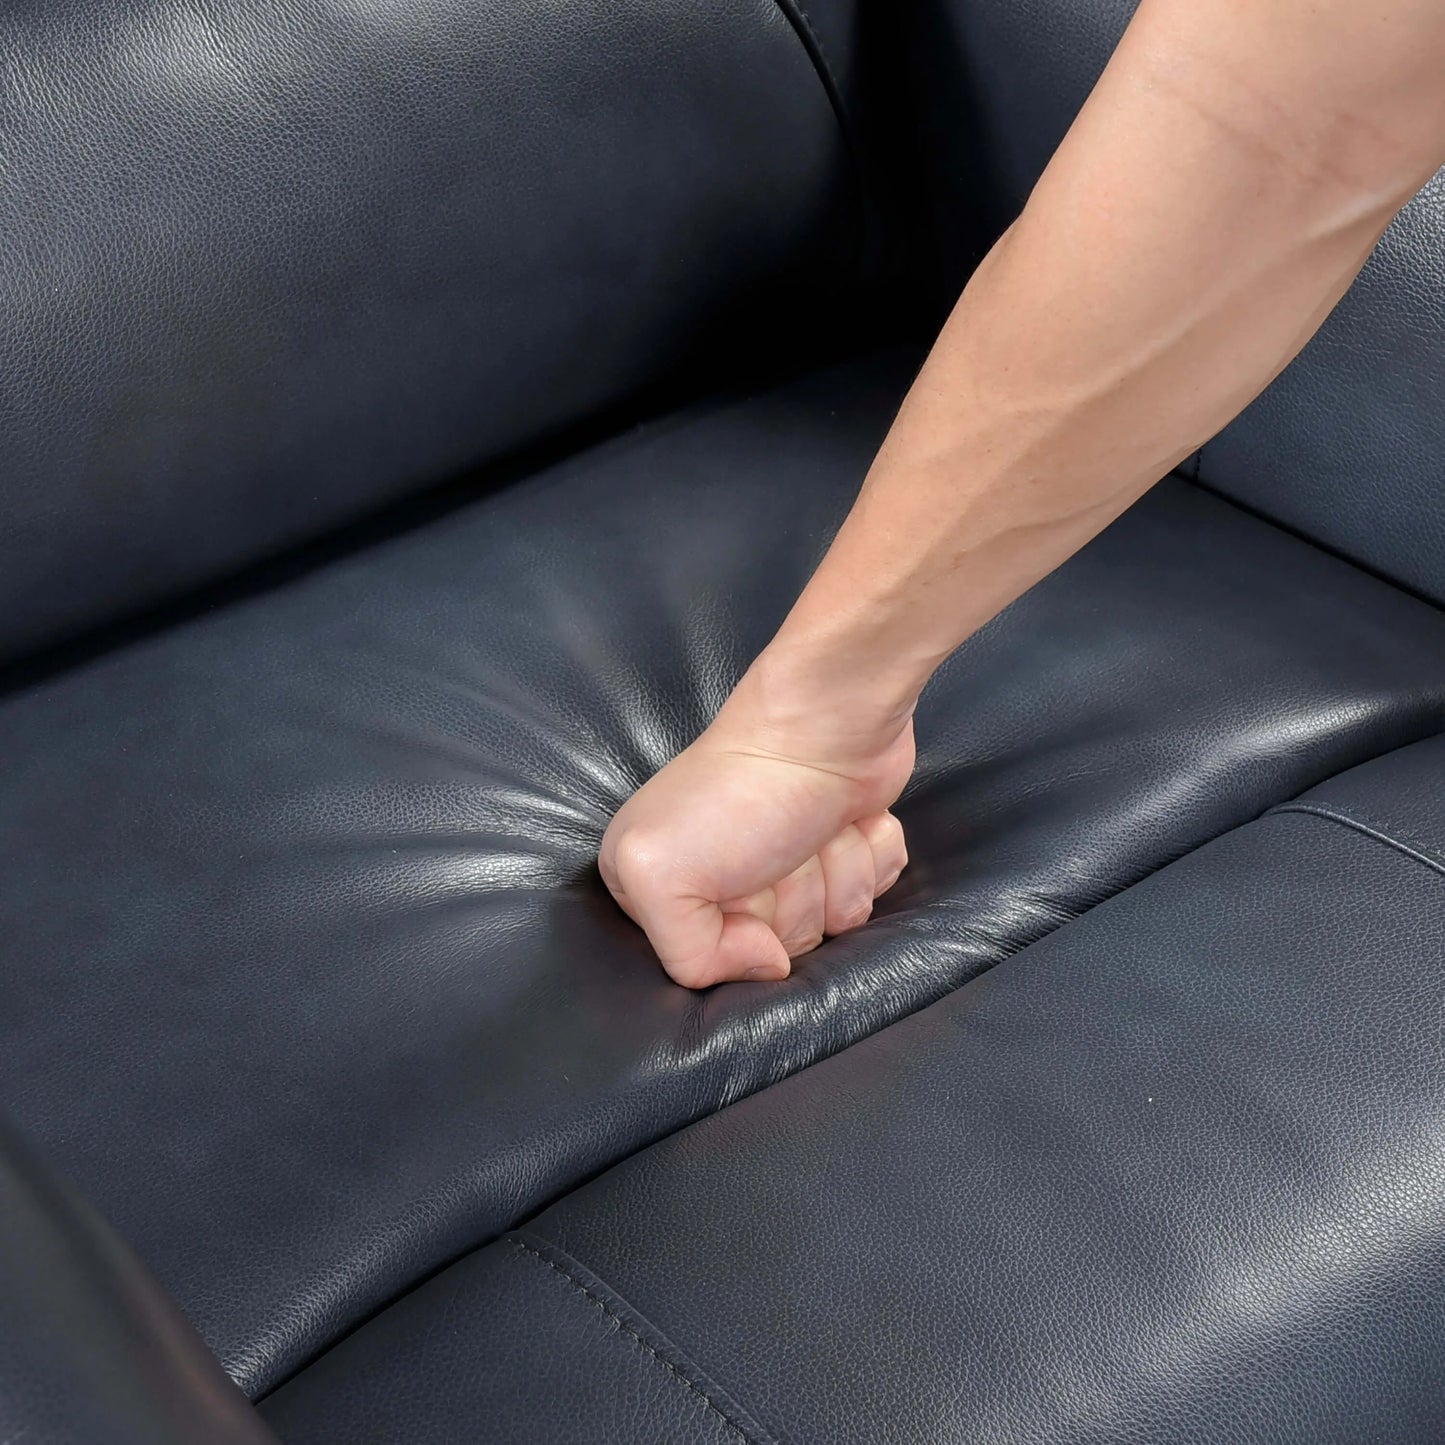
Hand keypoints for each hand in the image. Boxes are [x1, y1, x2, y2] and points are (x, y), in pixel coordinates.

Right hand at [599, 680, 914, 987]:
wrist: (825, 722)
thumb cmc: (741, 789)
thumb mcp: (659, 875)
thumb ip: (688, 956)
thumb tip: (768, 968)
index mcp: (656, 880)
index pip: (706, 964)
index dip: (738, 934)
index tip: (739, 888)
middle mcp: (717, 874)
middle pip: (777, 945)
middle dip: (792, 899)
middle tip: (775, 848)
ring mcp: (786, 859)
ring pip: (832, 924)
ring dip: (834, 875)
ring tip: (811, 826)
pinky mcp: (842, 845)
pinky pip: (875, 891)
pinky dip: (870, 857)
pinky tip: (849, 820)